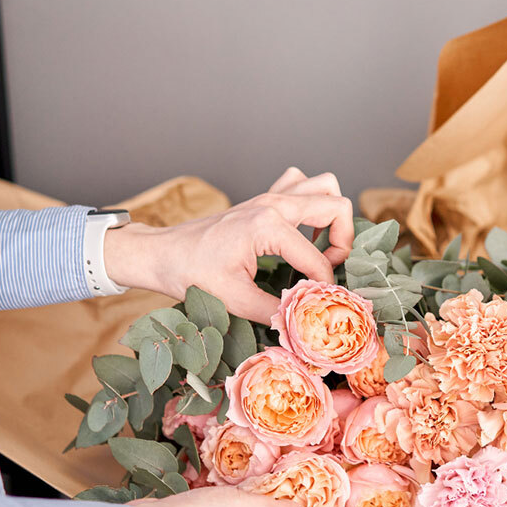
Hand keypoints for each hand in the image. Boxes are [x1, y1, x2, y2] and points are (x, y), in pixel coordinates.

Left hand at [104, 168, 353, 322]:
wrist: (162, 253)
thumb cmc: (191, 273)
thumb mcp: (234, 300)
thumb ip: (276, 310)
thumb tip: (305, 322)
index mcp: (268, 225)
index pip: (317, 257)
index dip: (325, 284)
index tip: (316, 302)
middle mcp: (274, 203)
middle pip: (337, 206)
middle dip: (343, 240)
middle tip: (329, 267)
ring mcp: (269, 196)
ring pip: (324, 186)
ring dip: (332, 214)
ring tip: (321, 245)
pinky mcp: (263, 198)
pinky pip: (301, 183)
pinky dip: (312, 201)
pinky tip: (303, 229)